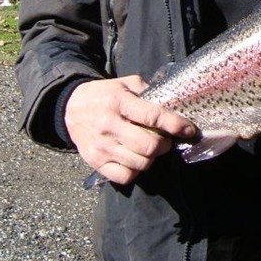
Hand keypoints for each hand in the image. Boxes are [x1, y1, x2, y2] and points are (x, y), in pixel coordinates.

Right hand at [64, 75, 198, 184]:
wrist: (70, 107)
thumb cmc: (104, 94)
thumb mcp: (125, 84)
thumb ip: (148, 92)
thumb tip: (173, 106)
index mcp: (118, 102)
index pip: (152, 116)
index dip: (175, 125)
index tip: (190, 129)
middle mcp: (109, 125)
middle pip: (149, 146)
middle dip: (166, 145)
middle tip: (167, 140)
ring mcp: (101, 146)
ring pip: (140, 163)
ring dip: (152, 158)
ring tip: (151, 149)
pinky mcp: (95, 162)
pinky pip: (125, 176)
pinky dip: (136, 170)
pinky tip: (136, 159)